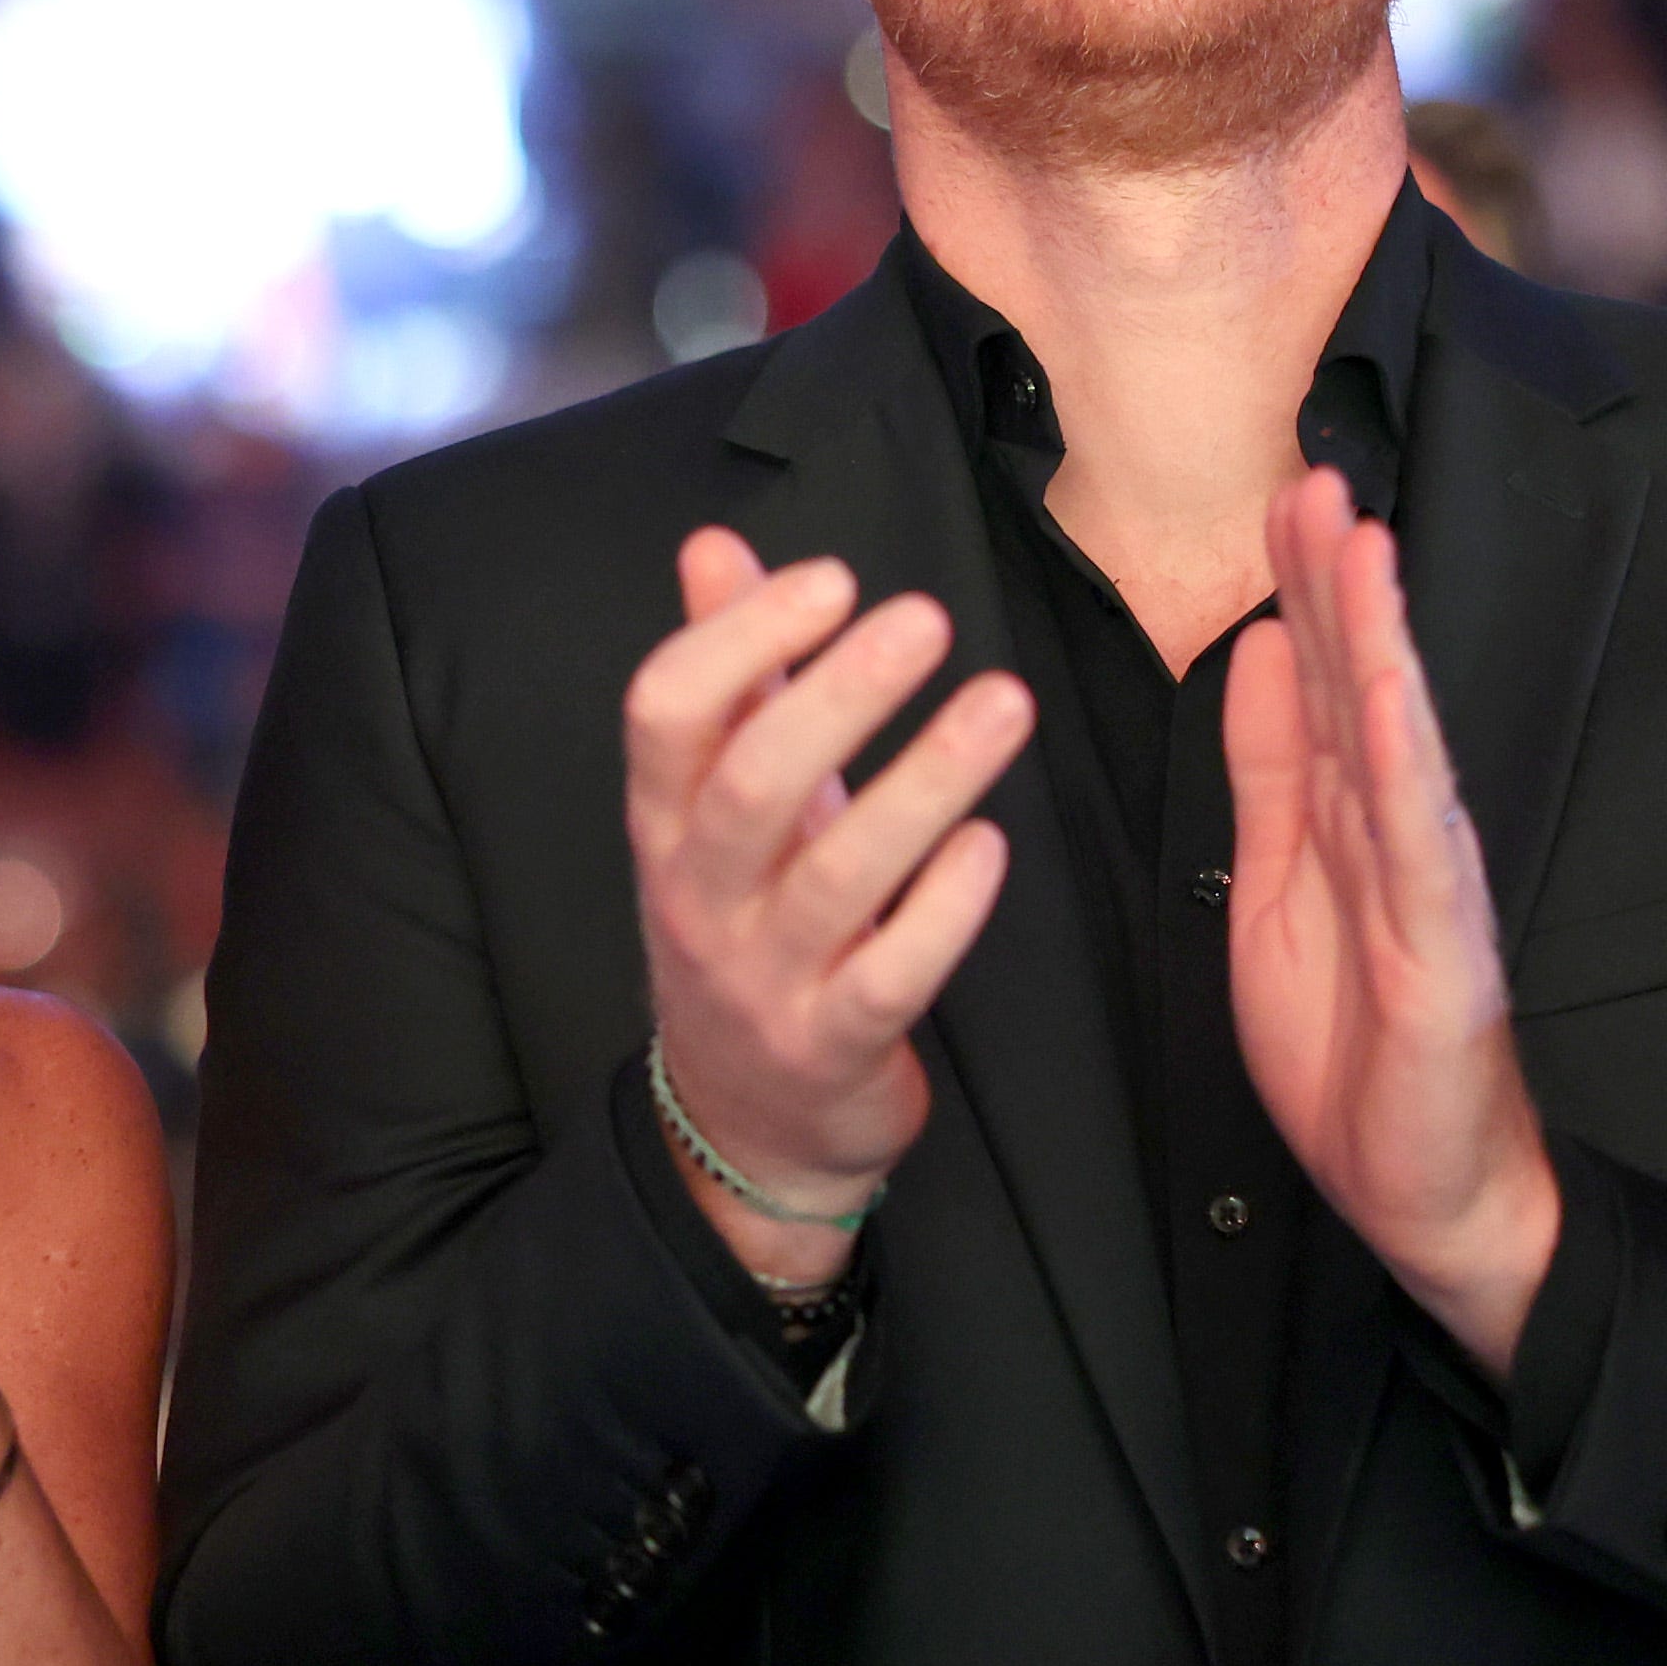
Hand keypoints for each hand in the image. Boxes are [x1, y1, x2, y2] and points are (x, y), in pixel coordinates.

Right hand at [624, 530, 1030, 1274]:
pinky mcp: (834, 1045)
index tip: (832, 580)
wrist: (751, 1119)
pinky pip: (890, 975)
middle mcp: (699, 896)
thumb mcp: (720, 806)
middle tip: (925, 619)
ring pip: (834, 876)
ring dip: (924, 782)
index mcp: (664, 823)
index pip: (664, 713)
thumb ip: (726, 676)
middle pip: (749, 783)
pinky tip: (991, 842)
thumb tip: (714, 546)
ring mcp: (763, 978)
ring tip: (1002, 704)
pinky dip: (944, 908)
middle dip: (838, 694)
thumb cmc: (750, 925)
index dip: (739, 638)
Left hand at [1222, 472, 1558, 1374]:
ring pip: (1398, 743)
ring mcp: (1428, 887)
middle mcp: (1397, 833)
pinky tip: (1392, 696)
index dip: (1304, 589)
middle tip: (1316, 477)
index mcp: (1349, 817)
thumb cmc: (1352, 1043)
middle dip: (1340, 583)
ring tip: (1361, 548)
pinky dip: (1406, 767)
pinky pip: (1420, 848)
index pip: (1324, 681)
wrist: (1418, 1186)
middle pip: (1364, 687)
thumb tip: (1256, 650)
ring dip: (1379, 643)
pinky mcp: (1445, 953)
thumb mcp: (1275, 884)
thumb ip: (1270, 772)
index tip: (1285, 494)